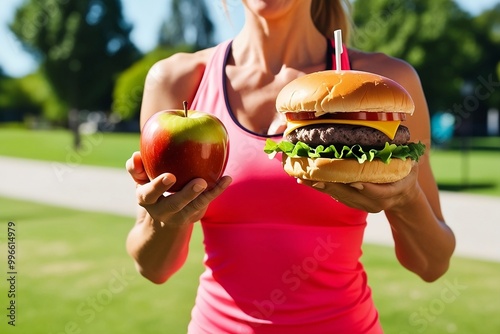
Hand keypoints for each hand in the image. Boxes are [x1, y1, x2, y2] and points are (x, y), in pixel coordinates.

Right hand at [126, 151, 231, 224]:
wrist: (161, 221)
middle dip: (187, 194)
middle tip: (200, 182)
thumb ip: (136, 168)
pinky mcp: (194, 215)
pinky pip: (206, 203)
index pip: (149, 194)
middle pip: (175, 204)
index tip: (170, 176)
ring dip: (207, 194)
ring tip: (218, 180)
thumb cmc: (151, 190)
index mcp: (146, 199)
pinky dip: (217, 190)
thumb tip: (136, 155)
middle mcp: (163, 211)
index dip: (158, 186)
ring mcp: (180, 216)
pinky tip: (227, 178)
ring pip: (194, 207)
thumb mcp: (140, 181)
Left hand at [297, 163, 419, 212]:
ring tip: (301, 175)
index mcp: (392, 192)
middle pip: (350, 194)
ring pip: (338, 196)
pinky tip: (304, 179)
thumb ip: (406, 154)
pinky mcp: (351, 203)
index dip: (364, 186)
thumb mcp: (411, 163)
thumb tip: (399, 135)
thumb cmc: (406, 174)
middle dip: (331, 184)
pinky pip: (334, 195)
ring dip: (319, 186)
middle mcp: (375, 202)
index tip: (351, 179)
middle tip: (314, 173)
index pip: (377, 191)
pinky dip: (319, 187)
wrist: (402, 197)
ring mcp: (362, 205)